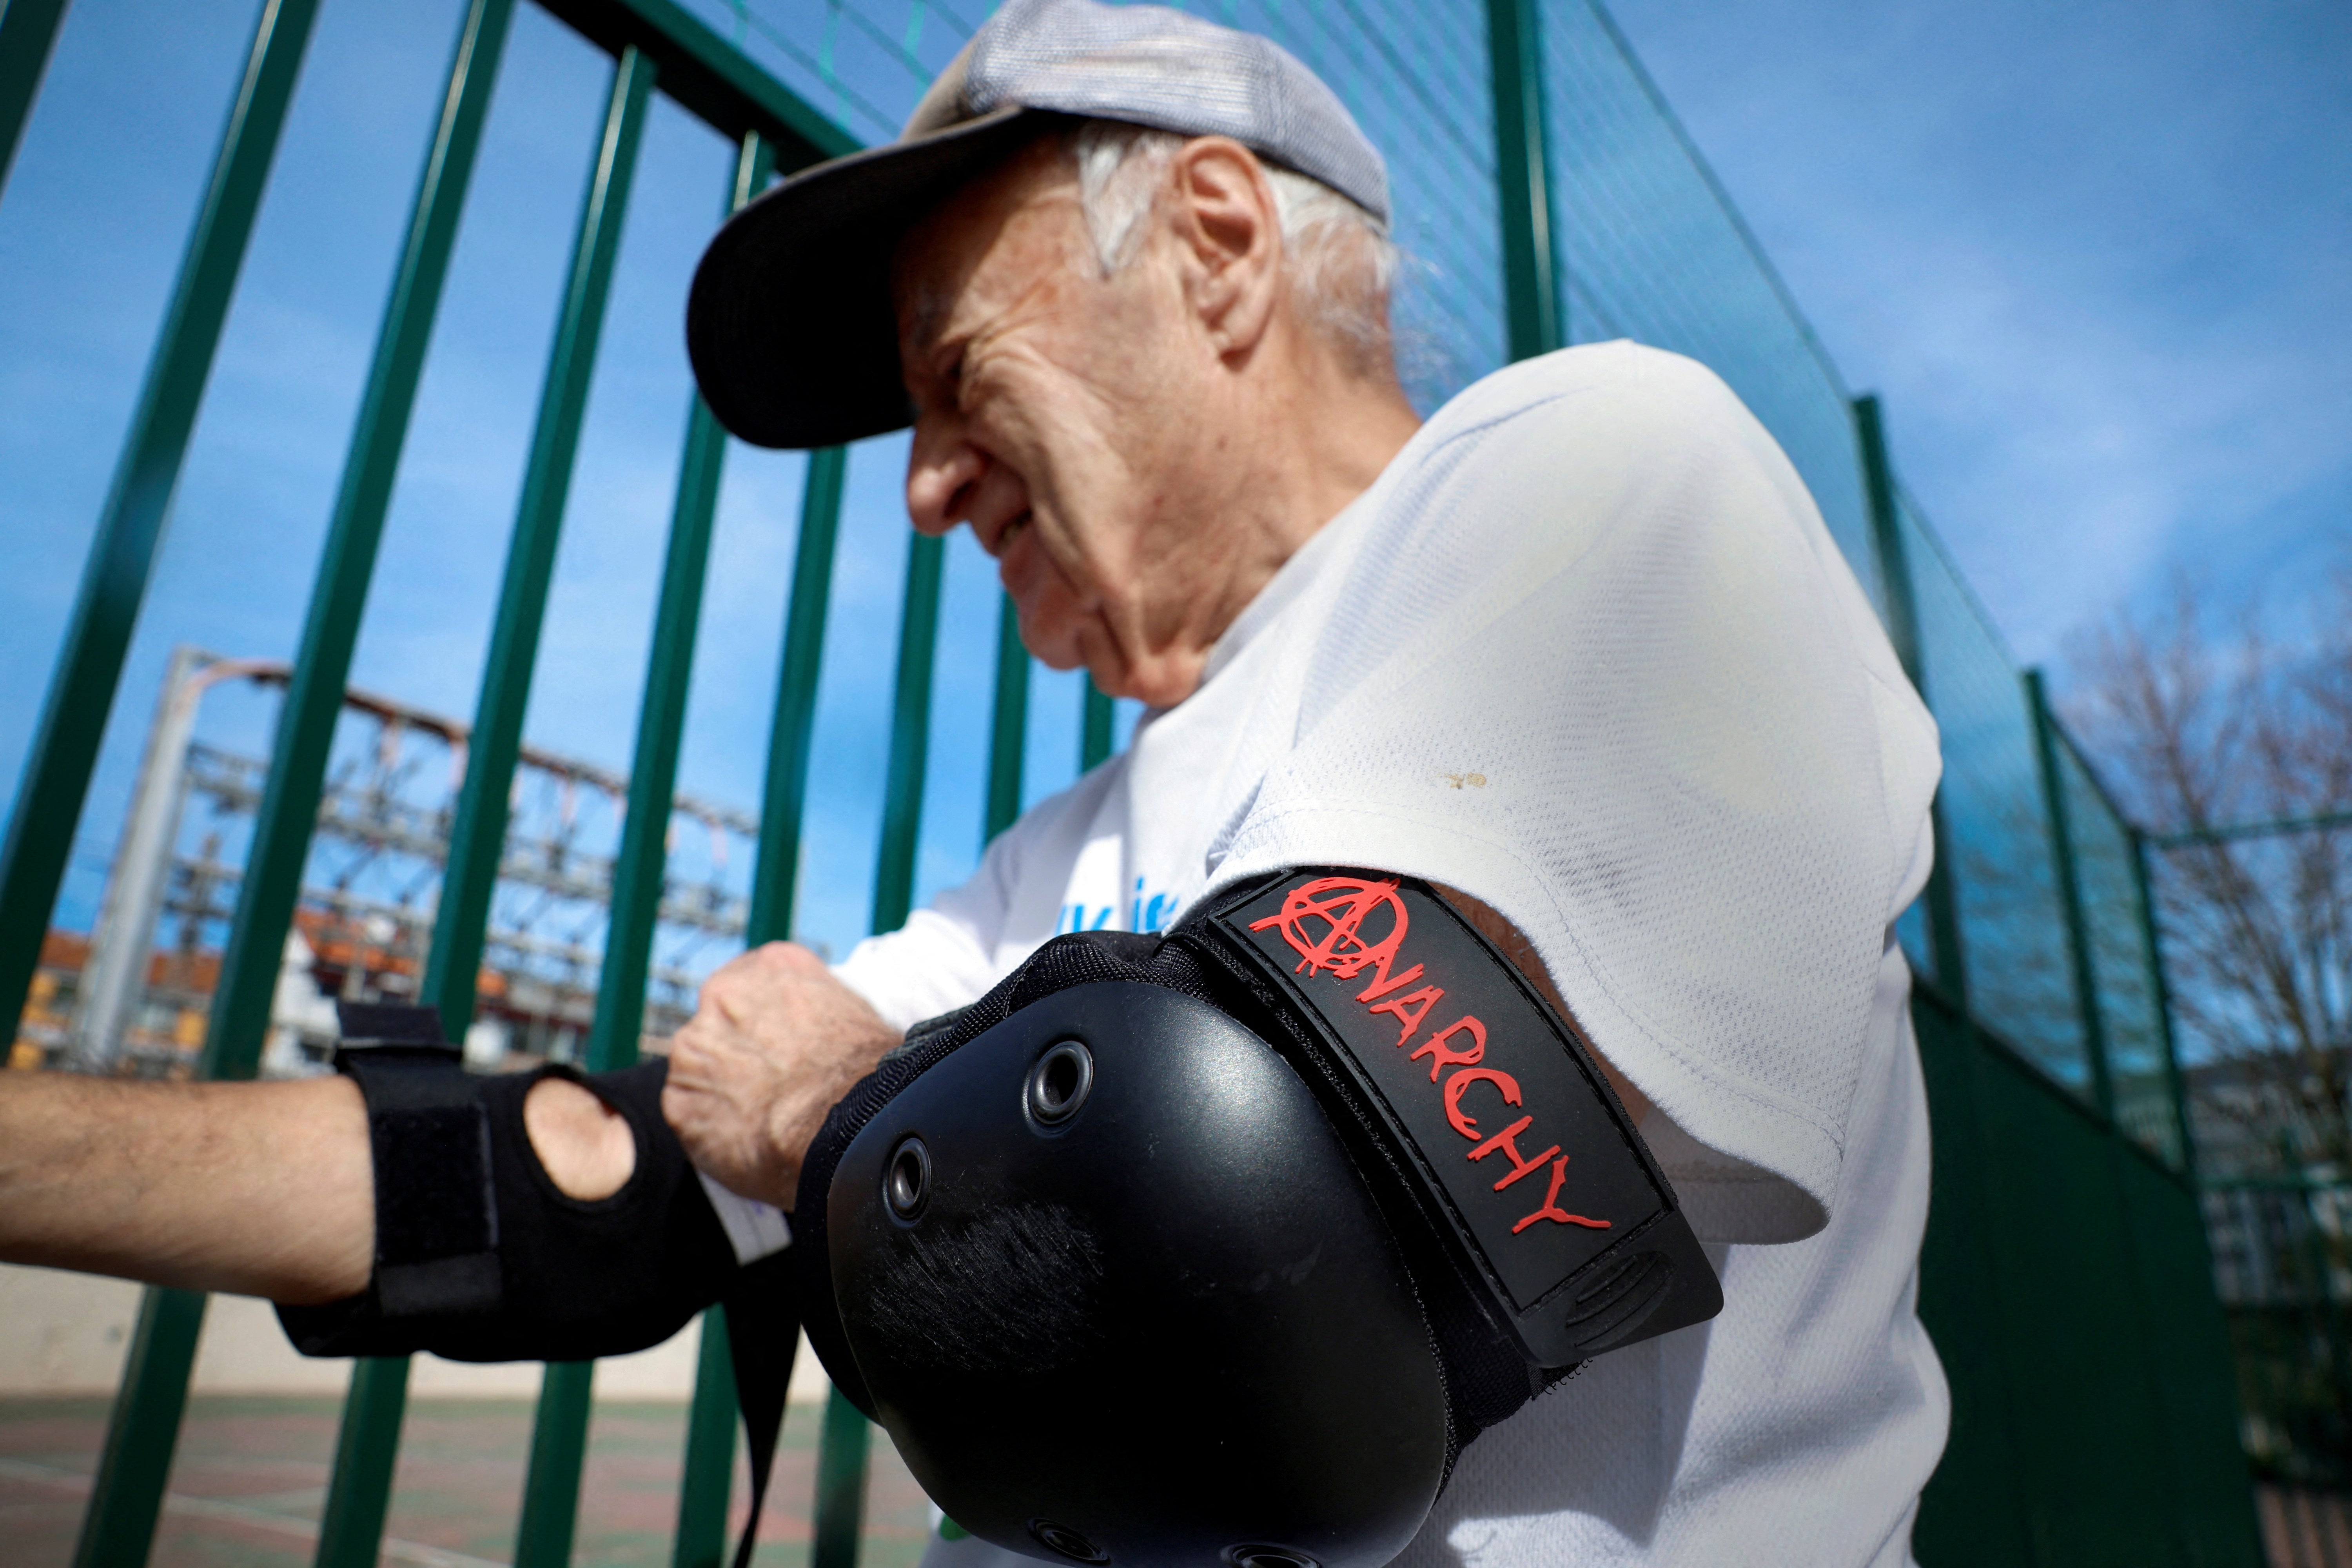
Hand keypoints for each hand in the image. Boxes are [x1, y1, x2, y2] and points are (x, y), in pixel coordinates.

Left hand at [661, 941, 900, 1208]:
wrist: (852, 1128)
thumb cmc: (866, 1075)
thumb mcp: (853, 1013)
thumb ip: (814, 1006)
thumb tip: (814, 1027)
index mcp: (770, 966)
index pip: (750, 983)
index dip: (763, 1021)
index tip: (778, 1047)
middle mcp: (723, 995)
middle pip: (717, 1024)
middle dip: (736, 1054)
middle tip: (771, 1087)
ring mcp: (695, 1048)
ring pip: (696, 1069)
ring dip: (720, 1092)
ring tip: (763, 1118)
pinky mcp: (680, 1100)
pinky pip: (689, 1112)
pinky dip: (710, 1129)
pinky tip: (747, 1140)